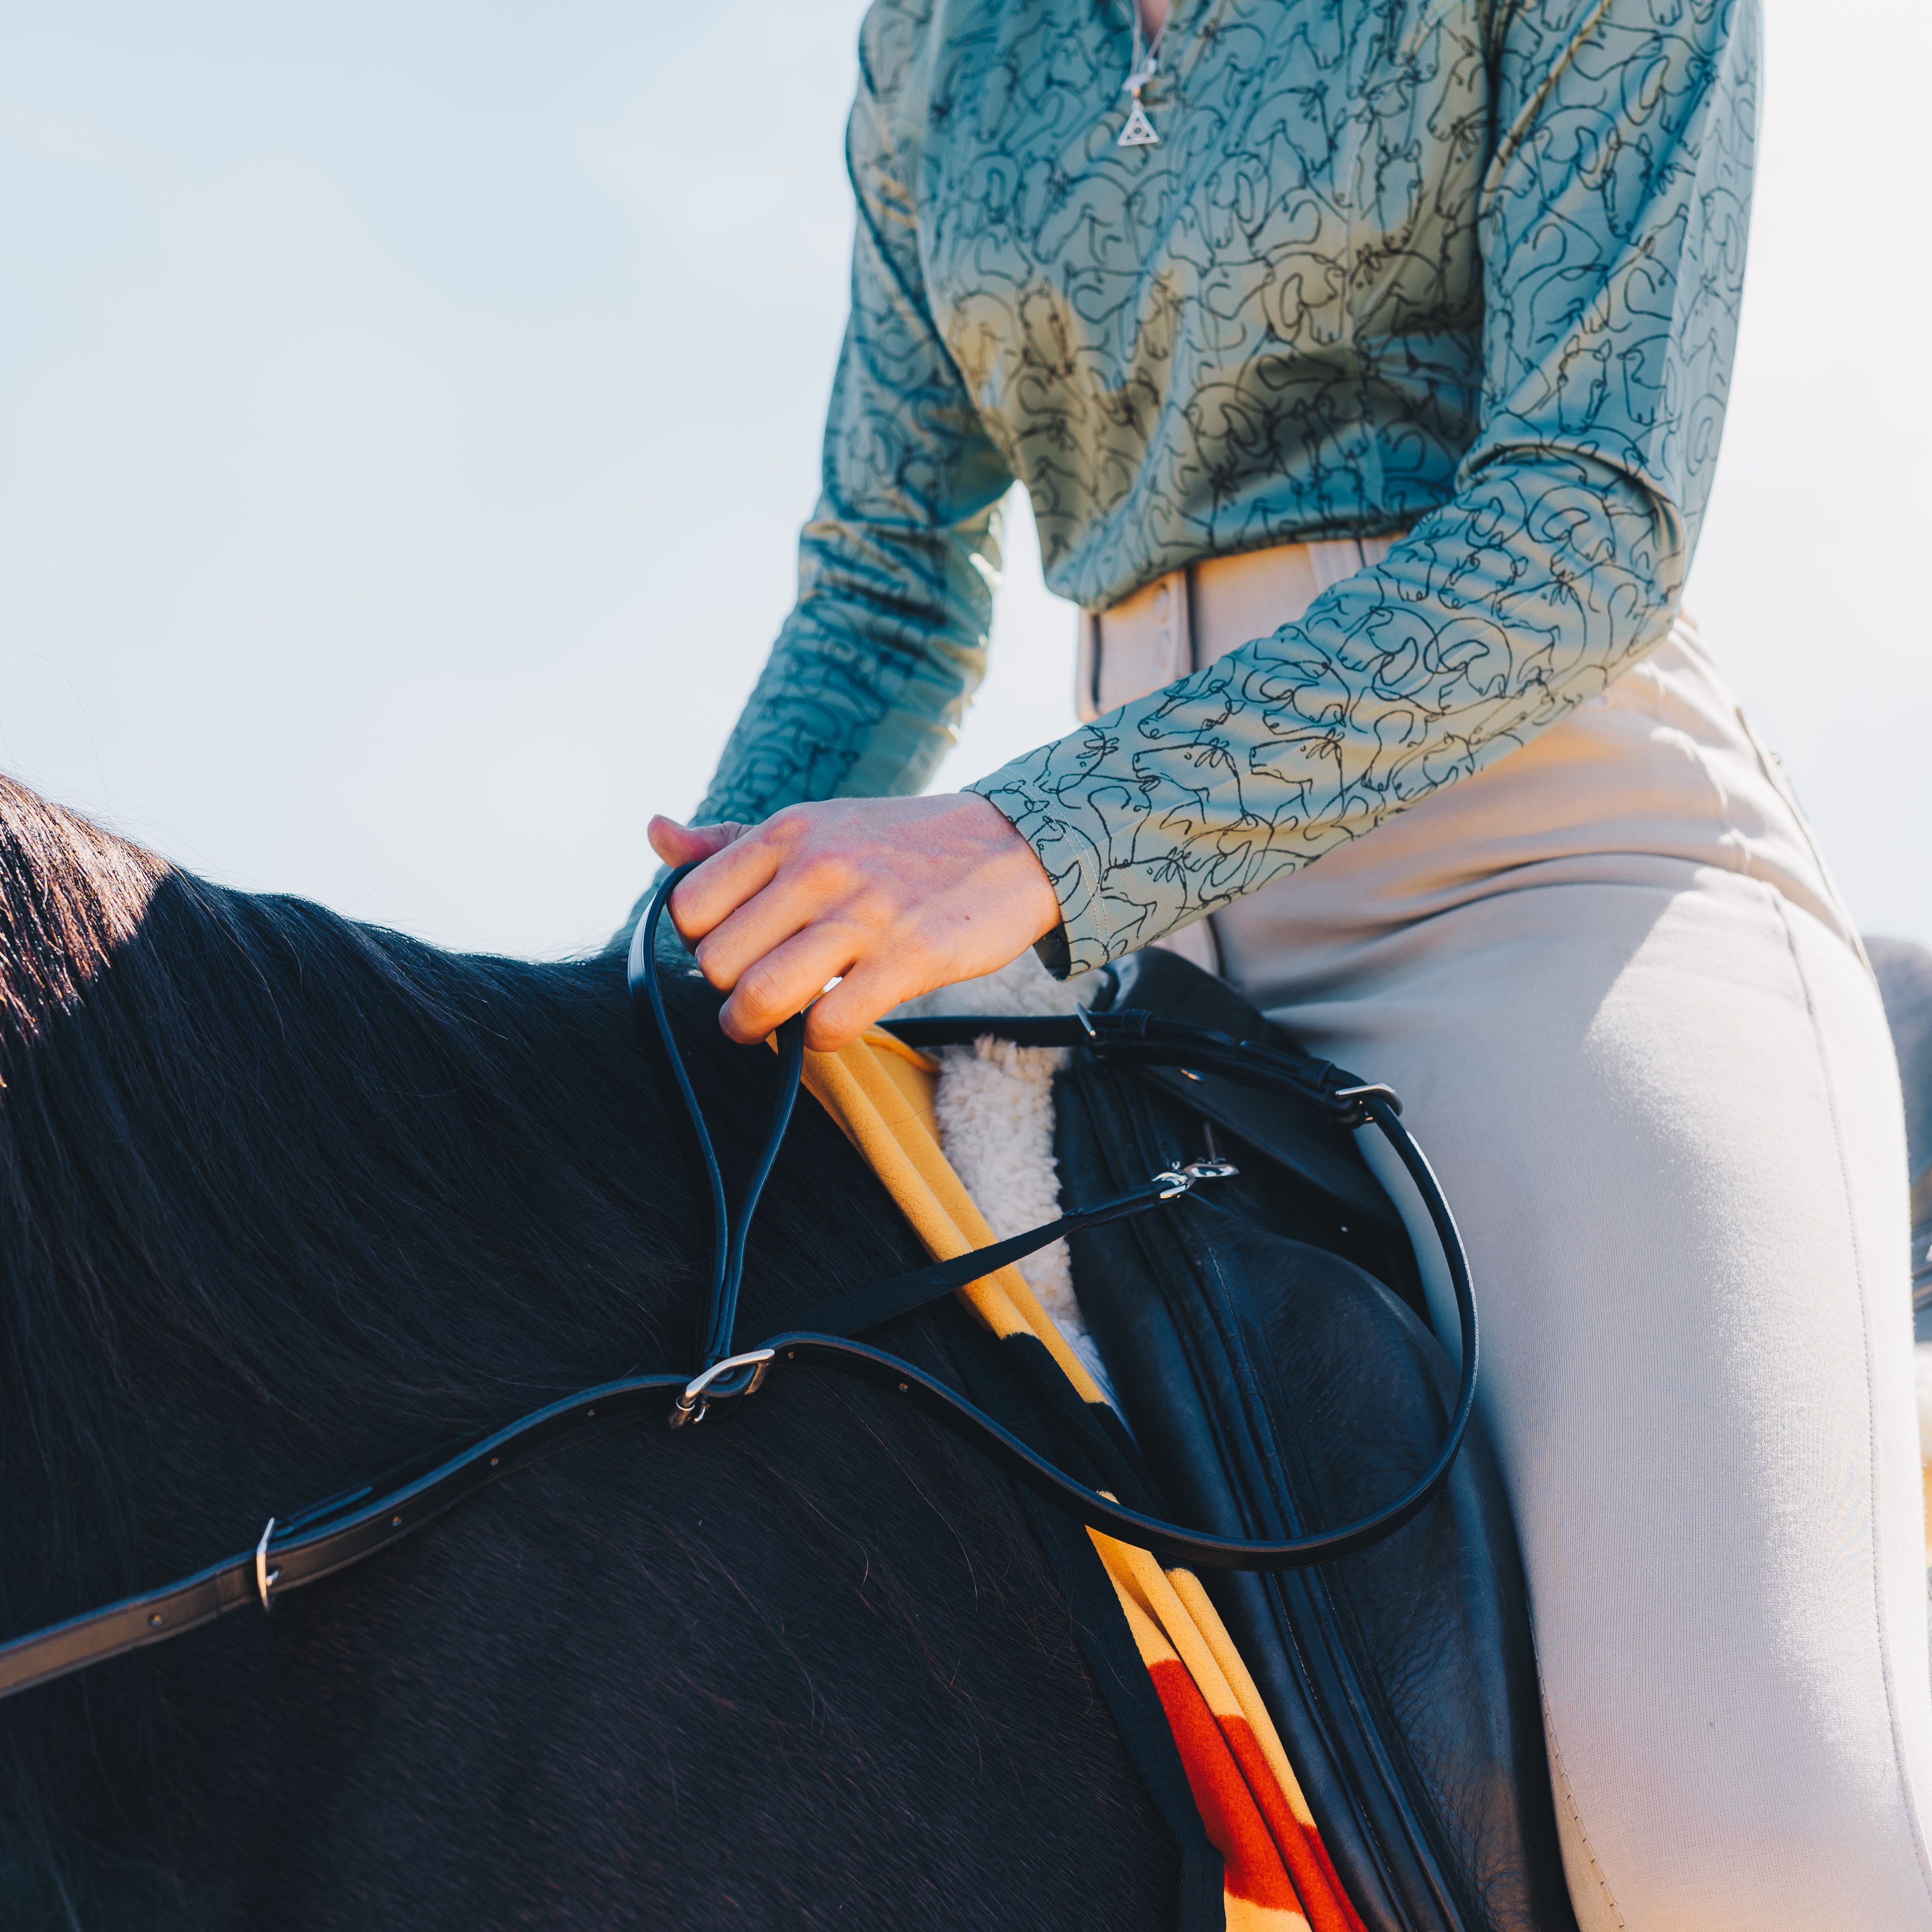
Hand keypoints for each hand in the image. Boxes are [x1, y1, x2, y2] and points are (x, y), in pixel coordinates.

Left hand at [648, 794, 1061, 1052]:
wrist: (1013, 844)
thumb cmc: (901, 843)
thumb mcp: (816, 824)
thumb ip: (732, 842)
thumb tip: (654, 832)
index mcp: (787, 833)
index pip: (689, 907)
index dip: (698, 944)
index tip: (733, 951)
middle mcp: (818, 868)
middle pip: (715, 963)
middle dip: (727, 993)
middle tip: (756, 995)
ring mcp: (864, 914)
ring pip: (759, 998)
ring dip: (755, 1028)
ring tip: (774, 1025)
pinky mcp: (909, 959)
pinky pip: (828, 1025)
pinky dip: (819, 1038)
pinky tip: (834, 1020)